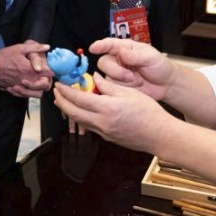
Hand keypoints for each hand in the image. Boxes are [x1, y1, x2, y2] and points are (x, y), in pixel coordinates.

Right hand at [0, 40, 53, 97]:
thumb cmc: (4, 56)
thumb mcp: (20, 48)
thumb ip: (35, 48)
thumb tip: (47, 47)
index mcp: (29, 69)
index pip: (47, 74)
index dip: (51, 71)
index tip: (51, 68)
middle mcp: (26, 80)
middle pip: (44, 86)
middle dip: (46, 81)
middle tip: (45, 76)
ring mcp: (20, 86)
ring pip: (36, 94)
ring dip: (38, 89)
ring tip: (37, 82)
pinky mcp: (14, 90)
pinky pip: (25, 96)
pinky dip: (27, 92)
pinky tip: (26, 86)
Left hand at [53, 73, 168, 153]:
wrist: (159, 135)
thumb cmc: (149, 112)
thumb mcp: (129, 92)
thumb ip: (108, 86)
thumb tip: (95, 78)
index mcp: (107, 109)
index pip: (79, 98)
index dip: (66, 90)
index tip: (59, 83)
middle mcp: (102, 123)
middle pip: (73, 112)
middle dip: (61, 101)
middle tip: (55, 92)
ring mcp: (103, 133)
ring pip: (79, 121)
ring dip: (68, 110)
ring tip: (63, 100)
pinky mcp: (107, 138)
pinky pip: (88, 126)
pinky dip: (80, 117)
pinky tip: (81, 110)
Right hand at [89, 38, 175, 100]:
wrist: (166, 85)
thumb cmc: (160, 66)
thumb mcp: (151, 57)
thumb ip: (135, 55)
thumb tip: (121, 52)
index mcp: (126, 48)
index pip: (109, 44)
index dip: (100, 45)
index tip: (93, 48)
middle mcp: (118, 60)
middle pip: (103, 62)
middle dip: (115, 70)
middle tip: (130, 75)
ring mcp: (117, 73)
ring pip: (106, 76)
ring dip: (121, 80)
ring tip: (136, 81)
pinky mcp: (119, 86)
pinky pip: (111, 87)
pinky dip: (122, 88)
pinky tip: (134, 87)